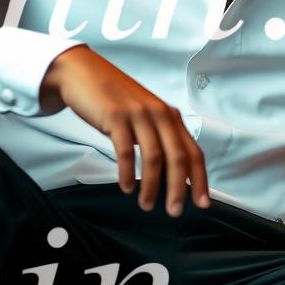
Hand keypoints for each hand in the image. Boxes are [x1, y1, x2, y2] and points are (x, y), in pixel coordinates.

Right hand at [39, 45, 210, 216]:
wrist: (82, 72)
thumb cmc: (114, 99)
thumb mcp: (144, 114)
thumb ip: (160, 135)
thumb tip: (175, 172)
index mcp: (170, 116)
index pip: (193, 152)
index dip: (200, 179)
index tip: (202, 204)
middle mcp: (160, 114)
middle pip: (178, 158)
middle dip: (179, 188)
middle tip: (175, 212)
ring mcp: (138, 115)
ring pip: (154, 157)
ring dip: (151, 186)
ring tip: (146, 205)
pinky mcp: (116, 117)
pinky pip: (126, 151)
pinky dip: (127, 173)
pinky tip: (125, 187)